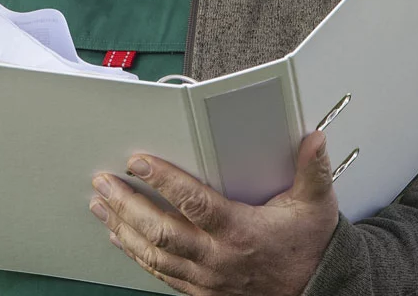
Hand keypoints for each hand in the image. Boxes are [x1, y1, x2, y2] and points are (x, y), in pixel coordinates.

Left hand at [89, 131, 338, 295]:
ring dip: (123, 228)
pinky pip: (160, 273)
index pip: (194, 203)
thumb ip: (312, 170)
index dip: (164, 180)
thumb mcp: (316, 206)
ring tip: (101, 205)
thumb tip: (314, 138)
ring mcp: (206, 278)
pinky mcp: (200, 292)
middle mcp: (218, 257)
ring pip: (153, 254)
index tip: (138, 162)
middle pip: (161, 230)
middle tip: (103, 182)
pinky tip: (119, 238)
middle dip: (127, 204)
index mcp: (241, 231)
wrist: (316, 294)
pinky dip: (136, 255)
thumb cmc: (309, 249)